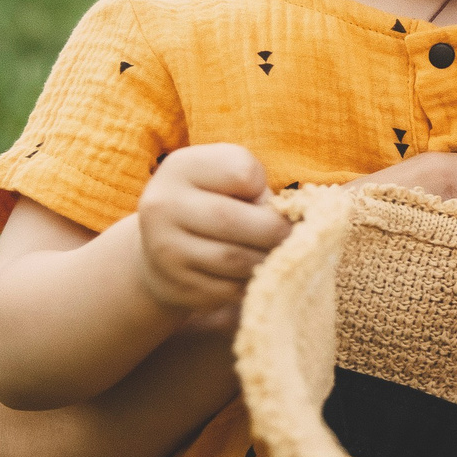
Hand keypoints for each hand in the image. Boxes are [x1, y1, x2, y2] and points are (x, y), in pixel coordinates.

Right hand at [133, 145, 289, 314]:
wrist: (161, 246)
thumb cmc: (211, 202)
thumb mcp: (223, 179)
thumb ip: (254, 189)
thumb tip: (294, 218)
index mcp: (180, 168)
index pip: (241, 171)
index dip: (262, 185)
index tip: (262, 195)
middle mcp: (163, 206)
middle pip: (234, 220)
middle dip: (275, 230)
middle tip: (295, 234)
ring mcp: (166, 249)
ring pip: (234, 260)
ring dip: (268, 258)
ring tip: (280, 252)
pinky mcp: (176, 286)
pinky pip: (229, 289)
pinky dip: (253, 282)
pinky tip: (257, 273)